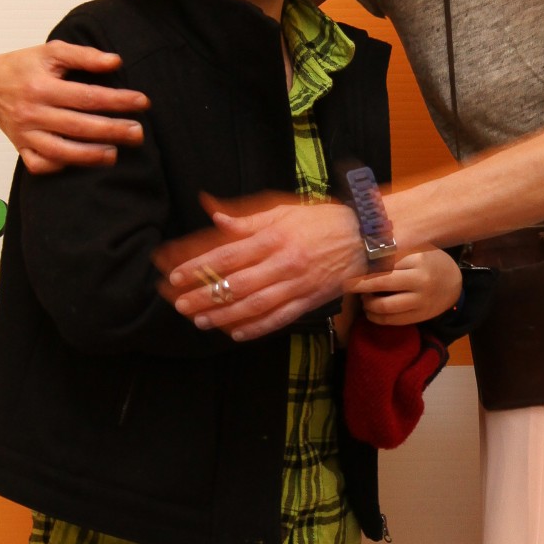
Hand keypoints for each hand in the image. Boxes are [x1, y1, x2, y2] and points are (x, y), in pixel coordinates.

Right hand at [0, 41, 148, 174]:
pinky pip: (39, 164)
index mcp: (42, 87)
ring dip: (90, 155)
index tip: (143, 102)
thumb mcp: (51, 52)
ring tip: (115, 154)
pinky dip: (58, 167)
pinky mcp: (20, 148)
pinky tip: (79, 162)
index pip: (87, 96)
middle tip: (138, 133)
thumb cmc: (26, 66)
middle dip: (112, 131)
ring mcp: (25, 133)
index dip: (118, 100)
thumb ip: (83, 55)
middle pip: (79, 126)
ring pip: (60, 151)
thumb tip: (115, 62)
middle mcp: (33, 113)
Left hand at [164, 195, 364, 338]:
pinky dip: (258, 327)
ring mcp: (298, 284)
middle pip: (237, 283)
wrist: (367, 236)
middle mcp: (285, 263)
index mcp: (276, 237)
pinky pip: (280, 317)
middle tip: (181, 305)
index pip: (229, 255)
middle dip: (205, 295)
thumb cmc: (324, 220)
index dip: (200, 267)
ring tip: (201, 321)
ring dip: (225, 315)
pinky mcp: (310, 300)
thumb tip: (215, 218)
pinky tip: (237, 333)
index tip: (177, 276)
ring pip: (255, 304)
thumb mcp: (285, 211)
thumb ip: (248, 219)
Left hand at [354, 249, 461, 326]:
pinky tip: (370, 310)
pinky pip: (392, 320)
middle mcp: (419, 281)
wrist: (454, 283)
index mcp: (418, 260)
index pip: (385, 264)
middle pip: (382, 284)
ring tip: (363, 299)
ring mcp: (420, 301)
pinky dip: (376, 317)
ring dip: (368, 304)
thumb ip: (395, 253)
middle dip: (360, 285)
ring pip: (385, 306)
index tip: (348, 269)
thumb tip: (362, 256)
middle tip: (346, 285)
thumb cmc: (430, 262)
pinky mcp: (419, 316)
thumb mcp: (417, 250)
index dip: (364, 269)